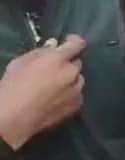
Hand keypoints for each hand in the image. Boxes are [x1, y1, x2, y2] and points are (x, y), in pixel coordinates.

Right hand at [0, 35, 86, 149]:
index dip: (73, 41)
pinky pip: (77, 95)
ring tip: (53, 88)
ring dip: (70, 80)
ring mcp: (76, 89)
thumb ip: (40, 53)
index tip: (68, 42)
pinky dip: (70, 95)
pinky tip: (55, 100)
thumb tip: (54, 45)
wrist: (13, 118)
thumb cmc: (12, 87)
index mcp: (57, 59)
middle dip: (67, 65)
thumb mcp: (20, 63)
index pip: (77, 43)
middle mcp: (71, 72)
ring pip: (78, 80)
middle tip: (53, 71)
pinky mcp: (77, 105)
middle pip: (77, 63)